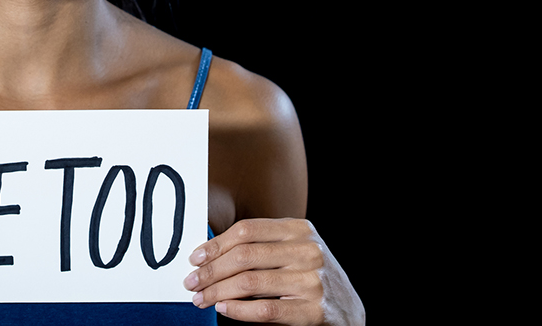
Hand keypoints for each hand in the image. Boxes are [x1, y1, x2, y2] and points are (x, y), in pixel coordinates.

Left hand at [182, 218, 363, 324]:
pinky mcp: (314, 310)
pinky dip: (238, 310)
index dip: (215, 244)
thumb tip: (208, 254)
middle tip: (192, 282)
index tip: (195, 258)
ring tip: (202, 298)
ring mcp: (312, 280)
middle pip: (244, 255)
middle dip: (211, 270)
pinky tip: (224, 309)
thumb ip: (260, 247)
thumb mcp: (292, 251)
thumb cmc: (310, 278)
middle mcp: (307, 250)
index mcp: (299, 229)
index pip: (247, 230)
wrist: (350, 311)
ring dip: (217, 292)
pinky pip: (265, 309)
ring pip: (250, 281)